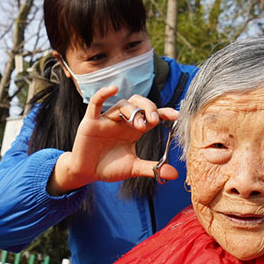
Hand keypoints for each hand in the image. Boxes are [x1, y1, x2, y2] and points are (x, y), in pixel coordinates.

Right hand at [48, 86, 178, 194]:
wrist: (87, 173)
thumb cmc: (109, 168)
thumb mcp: (133, 168)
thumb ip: (152, 169)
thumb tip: (175, 174)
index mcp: (133, 130)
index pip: (151, 116)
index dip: (163, 112)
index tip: (176, 115)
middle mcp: (122, 122)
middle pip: (139, 104)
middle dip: (149, 108)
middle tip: (154, 120)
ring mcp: (107, 120)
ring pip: (122, 104)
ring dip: (133, 111)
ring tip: (140, 126)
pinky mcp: (91, 121)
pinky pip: (96, 103)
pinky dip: (104, 94)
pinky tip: (113, 89)